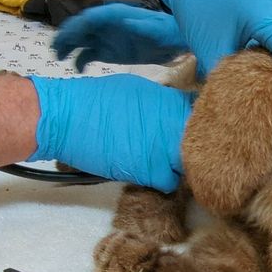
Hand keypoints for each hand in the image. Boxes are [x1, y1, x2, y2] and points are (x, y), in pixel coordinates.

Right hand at [27, 74, 192, 191]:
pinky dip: (163, 181)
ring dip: (178, 167)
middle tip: (175, 150)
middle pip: (202, 145)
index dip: (198, 127)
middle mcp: (176, 126)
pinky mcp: (152, 172)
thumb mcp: (139, 90)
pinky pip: (170, 182)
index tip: (190, 131)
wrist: (67, 117)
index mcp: (174, 103)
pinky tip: (150, 173)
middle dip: (192, 148)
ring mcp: (167, 150)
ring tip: (161, 161)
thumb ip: (163, 103)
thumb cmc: (97, 100)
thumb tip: (173, 112)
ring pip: (189, 166)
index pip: (204, 118)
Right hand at [52, 3, 188, 71]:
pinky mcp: (107, 52)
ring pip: (80, 41)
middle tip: (55, 47)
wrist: (170, 42)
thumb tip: (129, 22)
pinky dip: (81, 62)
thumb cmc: (165, 31)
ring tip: (58, 57)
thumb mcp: (156, 29)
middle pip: (80, 29)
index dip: (78, 26)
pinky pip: (89, 56)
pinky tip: (79, 70)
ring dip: (68, 48)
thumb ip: (142, 26)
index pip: (91, 18)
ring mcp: (104, 39)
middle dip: (66, 36)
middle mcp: (105, 26)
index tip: (67, 35)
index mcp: (114, 16)